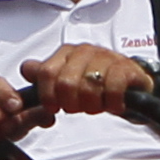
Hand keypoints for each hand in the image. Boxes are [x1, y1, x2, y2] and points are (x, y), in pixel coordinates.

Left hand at [13, 42, 156, 121]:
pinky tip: (114, 104)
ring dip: (92, 105)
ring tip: (98, 105)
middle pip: (66, 84)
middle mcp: (85, 51)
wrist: (132, 83)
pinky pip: (112, 89)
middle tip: (81, 107)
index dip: (48, 96)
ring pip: (87, 88)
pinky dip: (111, 103)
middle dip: (72, 104)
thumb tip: (27, 69)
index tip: (55, 108)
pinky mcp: (126, 68)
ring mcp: (106, 57)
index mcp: (67, 52)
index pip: (46, 73)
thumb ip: (46, 75)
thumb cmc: (97, 82)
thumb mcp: (67, 79)